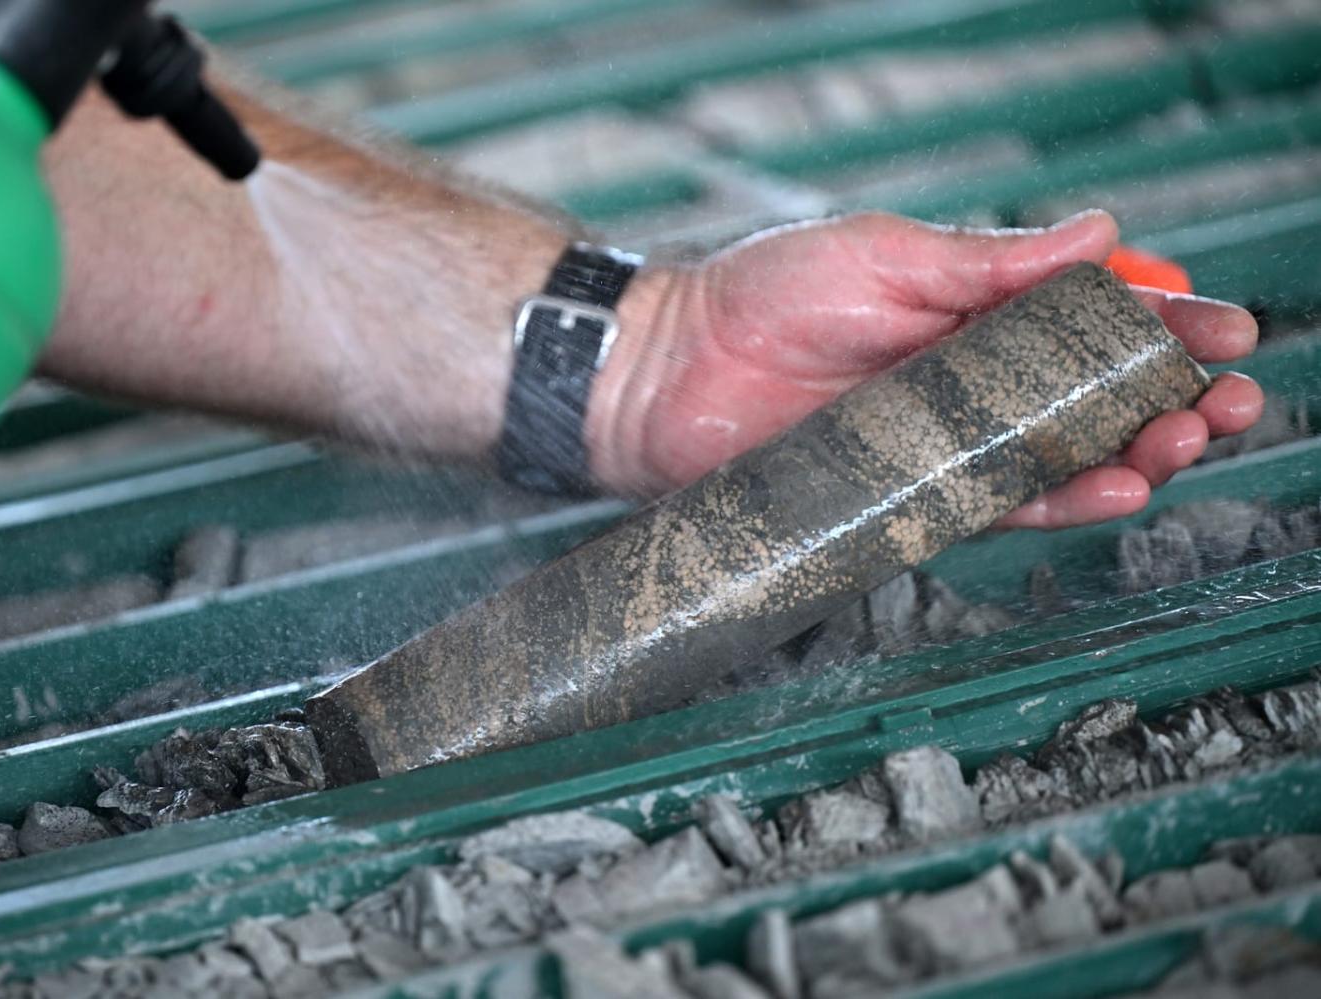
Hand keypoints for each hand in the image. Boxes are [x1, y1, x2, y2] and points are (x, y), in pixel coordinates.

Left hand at [587, 210, 1262, 528]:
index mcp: (972, 311)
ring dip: (1130, 454)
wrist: (665, 373)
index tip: (1223, 331)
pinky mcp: (908, 498)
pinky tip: (1108, 487)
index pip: (1089, 319)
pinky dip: (1056, 499)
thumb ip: (992, 261)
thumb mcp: (883, 254)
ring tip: (1180, 443)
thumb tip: (1105, 234)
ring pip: (1060, 459)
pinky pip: (998, 505)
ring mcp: (942, 444)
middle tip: (1221, 402)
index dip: (1163, 326)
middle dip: (1168, 400)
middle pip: (1092, 398)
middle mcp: (968, 382)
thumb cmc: (758, 297)